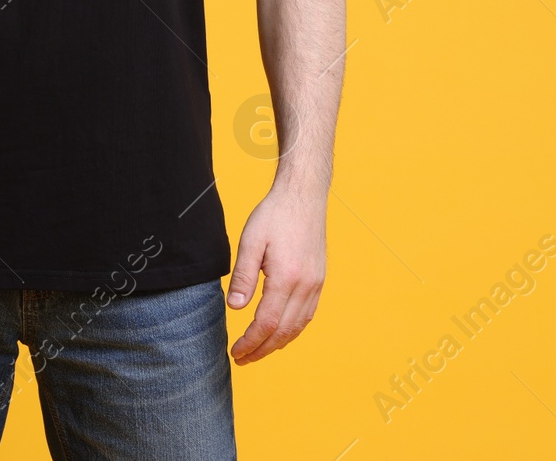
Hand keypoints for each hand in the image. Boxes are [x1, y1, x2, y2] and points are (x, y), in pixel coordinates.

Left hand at [226, 187, 325, 364]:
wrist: (304, 196)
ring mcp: (316, 284)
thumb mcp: (250, 241)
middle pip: (283, 332)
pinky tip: (279, 332)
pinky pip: (307, 315)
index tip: (236, 352)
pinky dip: (292, 330)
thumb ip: (243, 276)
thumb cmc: (275, 215)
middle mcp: (305, 286)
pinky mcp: (319, 280)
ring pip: (297, 327)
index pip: (266, 323)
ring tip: (258, 351)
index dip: (250, 342)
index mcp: (286, 278)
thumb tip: (235, 308)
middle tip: (242, 359)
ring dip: (277, 344)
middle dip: (261, 350)